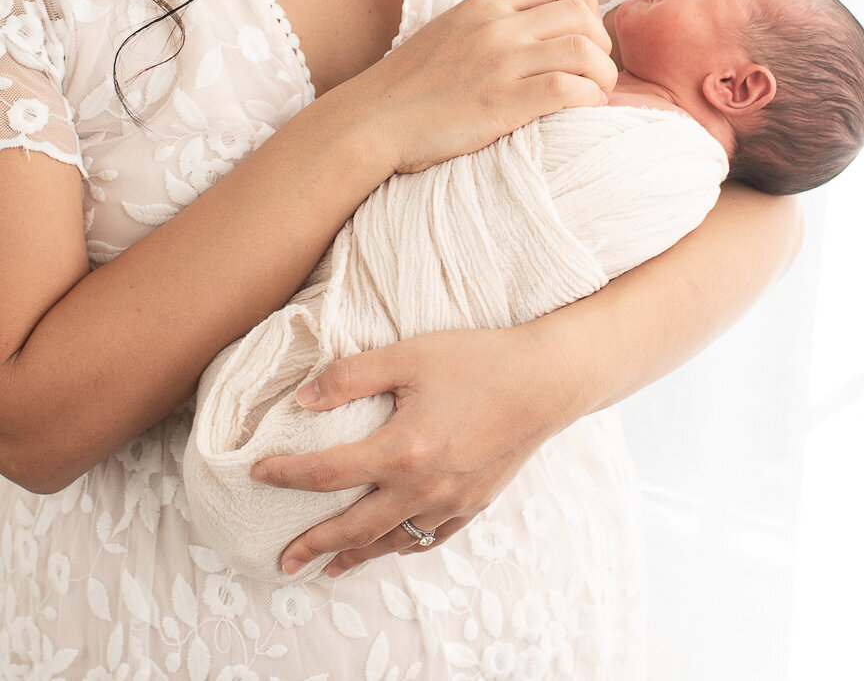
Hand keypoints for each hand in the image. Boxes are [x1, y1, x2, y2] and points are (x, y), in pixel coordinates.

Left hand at [250, 323, 573, 577]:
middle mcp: (423, 487)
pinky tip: (393, 545)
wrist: (547, 380)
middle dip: (314, 544)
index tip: (257, 473)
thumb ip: (351, 376)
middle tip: (283, 560)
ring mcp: (451, 501)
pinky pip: (431, 538)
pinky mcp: (475, 502)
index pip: (327, 473)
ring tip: (328, 567)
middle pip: (354, 527)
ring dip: (356, 556)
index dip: (286, 475)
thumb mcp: (409, 355)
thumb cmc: (479, 360)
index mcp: (401, 451)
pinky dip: (403, 546)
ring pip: (393, 541)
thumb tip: (302, 398)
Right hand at [348, 0, 617, 173]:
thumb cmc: (406, 86)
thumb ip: (484, 23)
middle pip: (579, 14)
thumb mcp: (446, 32)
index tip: (586, 29)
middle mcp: (495, 27)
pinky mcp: (502, 102)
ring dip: (603, 73)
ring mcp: (499, 63)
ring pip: (583, 50)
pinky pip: (567, 89)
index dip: (585, 1)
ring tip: (598, 92)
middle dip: (601, 41)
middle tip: (596, 68)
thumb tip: (522, 25)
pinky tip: (584, 110)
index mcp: (482, 6)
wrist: (371, 120)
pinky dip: (588, 98)